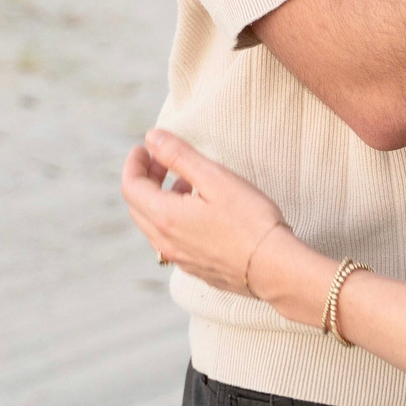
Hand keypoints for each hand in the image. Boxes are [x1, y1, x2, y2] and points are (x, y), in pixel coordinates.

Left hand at [123, 129, 324, 316]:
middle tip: (163, 160)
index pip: (131, 187)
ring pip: (153, 225)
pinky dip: (172, 219)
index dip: (134, 164)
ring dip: (159, 200)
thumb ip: (180, 156)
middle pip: (138, 207)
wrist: (274, 268)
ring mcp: (179, 258)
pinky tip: (199, 212)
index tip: (143, 148)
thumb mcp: (215, 178)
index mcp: (165, 217)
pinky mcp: (195, 268)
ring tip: (184, 183)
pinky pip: (170, 240)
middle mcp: (165, 242)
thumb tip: (152, 138)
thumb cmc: (250, 220)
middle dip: (145, 179)